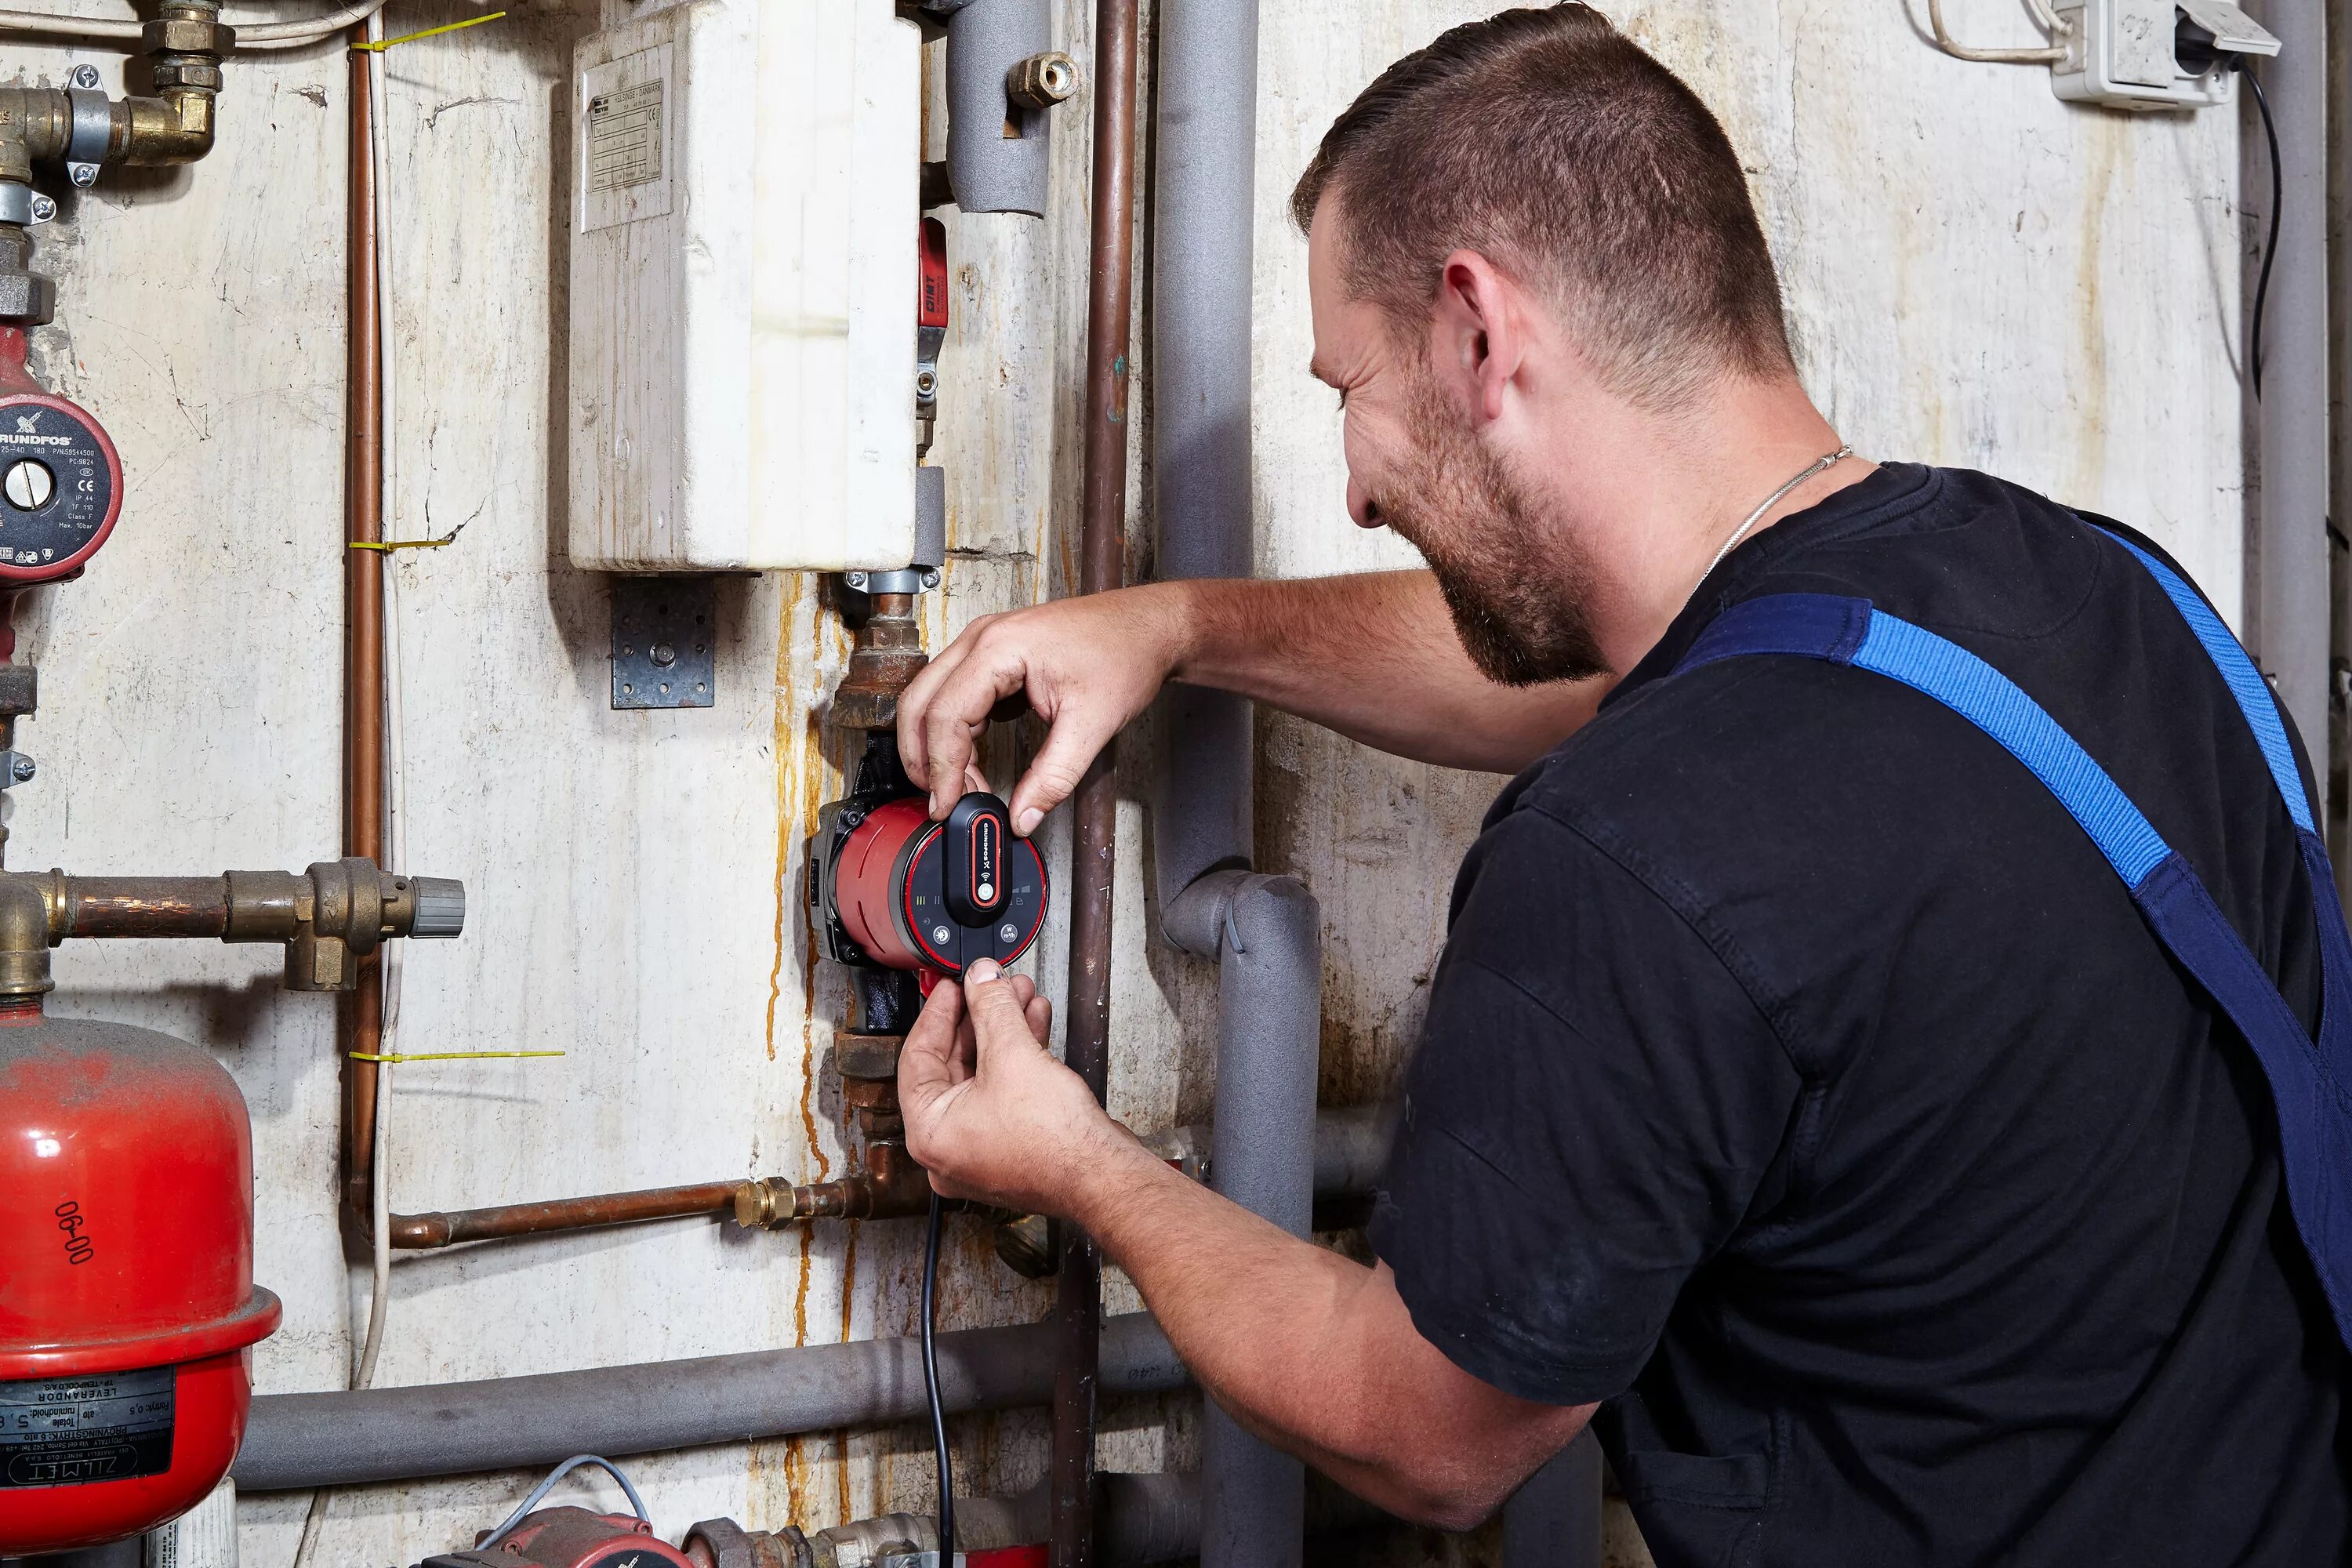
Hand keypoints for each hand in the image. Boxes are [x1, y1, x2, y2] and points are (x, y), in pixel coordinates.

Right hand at [896, 584, 1193, 831]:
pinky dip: (956, 732)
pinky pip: (956, 696)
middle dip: (922, 756)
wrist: (1150, 627)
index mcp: (999, 648)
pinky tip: (974, 760)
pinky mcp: (995, 657)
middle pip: (921, 702)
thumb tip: (1023, 816)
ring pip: (933, 698)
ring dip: (936, 745)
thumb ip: (1053, 777)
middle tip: (939, 799)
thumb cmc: (1126, 653)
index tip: (947, 804)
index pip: (945, 714)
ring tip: (960, 786)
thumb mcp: (1091, 725)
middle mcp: (982, 639)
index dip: (941, 767)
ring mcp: (986, 644)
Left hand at [899, 958, 1142, 1214]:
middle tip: (990, 986)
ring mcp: (981, 1148)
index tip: (952, 986)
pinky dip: (1017, 1056)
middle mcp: (950, 1146)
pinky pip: (1004, 1091)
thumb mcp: (1013, 1055)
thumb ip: (991, 1007)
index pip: (918, 1057)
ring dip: (1003, 1031)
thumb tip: (981, 978)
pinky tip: (1034, 1024)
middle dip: (980, 1018)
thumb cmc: (1053, 1143)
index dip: (938, 1013)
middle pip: (953, 1064)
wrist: (1102, 1176)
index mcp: (930, 1132)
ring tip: (1020, 996)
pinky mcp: (1012, 1144)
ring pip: (983, 1075)